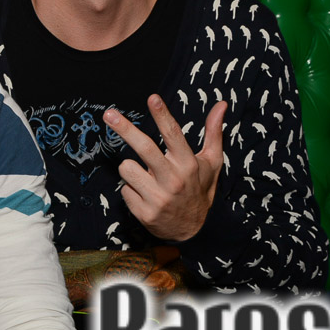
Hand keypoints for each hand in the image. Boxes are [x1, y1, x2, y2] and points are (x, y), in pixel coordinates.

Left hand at [104, 94, 226, 240]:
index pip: (174, 135)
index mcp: (188, 164)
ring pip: (127, 168)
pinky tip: (144, 194)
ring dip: (131, 168)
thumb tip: (221, 104)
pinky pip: (124, 189)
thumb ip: (214, 132)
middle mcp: (173, 180)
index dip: (162, 115)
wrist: (193, 231)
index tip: (152, 98)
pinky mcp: (144, 213)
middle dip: (124, 129)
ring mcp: (158, 198)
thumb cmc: (199, 189)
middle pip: (144, 148)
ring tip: (145, 175)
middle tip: (108, 114)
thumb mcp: (212, 163)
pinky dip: (131, 189)